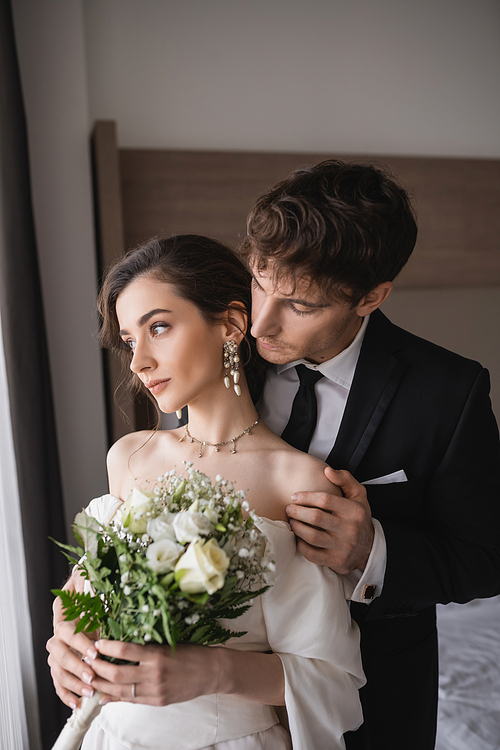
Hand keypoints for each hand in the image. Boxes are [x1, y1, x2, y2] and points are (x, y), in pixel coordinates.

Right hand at [46, 573, 99, 708]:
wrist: (86, 594)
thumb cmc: (91, 592)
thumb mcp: (93, 589)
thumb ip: (94, 592)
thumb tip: (101, 594)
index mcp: (63, 617)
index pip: (66, 632)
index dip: (79, 643)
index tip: (94, 652)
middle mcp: (57, 636)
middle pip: (59, 654)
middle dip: (76, 667)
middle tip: (92, 675)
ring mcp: (56, 652)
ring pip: (57, 670)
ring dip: (73, 683)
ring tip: (89, 692)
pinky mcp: (60, 665)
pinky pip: (58, 682)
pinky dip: (66, 694)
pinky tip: (76, 703)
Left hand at [86, 640, 220, 705]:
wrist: (211, 672)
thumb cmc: (190, 652)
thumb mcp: (168, 644)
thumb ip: (146, 649)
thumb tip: (120, 648)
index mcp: (157, 654)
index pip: (125, 650)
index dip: (107, 647)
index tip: (96, 643)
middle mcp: (154, 673)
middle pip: (117, 674)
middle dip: (98, 668)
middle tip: (86, 661)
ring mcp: (155, 690)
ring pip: (121, 691)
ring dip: (102, 685)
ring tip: (89, 678)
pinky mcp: (158, 701)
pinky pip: (131, 701)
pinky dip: (114, 699)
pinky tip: (103, 696)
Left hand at [286, 467, 373, 573]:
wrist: (369, 548)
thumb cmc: (359, 518)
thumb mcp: (359, 495)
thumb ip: (345, 479)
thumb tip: (327, 470)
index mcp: (353, 511)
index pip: (325, 500)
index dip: (306, 497)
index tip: (295, 496)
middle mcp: (349, 529)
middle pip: (316, 517)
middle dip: (298, 511)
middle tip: (289, 508)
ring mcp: (342, 546)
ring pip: (312, 536)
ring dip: (297, 527)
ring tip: (291, 521)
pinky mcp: (335, 560)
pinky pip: (312, 554)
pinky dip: (301, 546)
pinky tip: (298, 538)